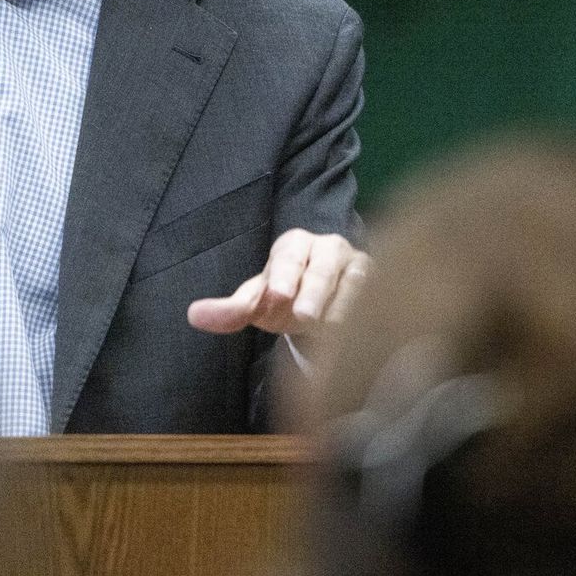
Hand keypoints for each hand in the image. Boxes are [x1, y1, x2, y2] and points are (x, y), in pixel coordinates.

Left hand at [186, 229, 369, 335]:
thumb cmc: (287, 298)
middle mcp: (329, 248)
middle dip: (313, 291)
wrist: (327, 303)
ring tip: (331, 328)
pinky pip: (377, 297)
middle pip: (323, 267)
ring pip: (354, 282)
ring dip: (342, 306)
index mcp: (295, 245)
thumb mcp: (259, 303)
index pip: (289, 257)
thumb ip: (231, 310)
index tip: (276, 294)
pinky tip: (361, 329)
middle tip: (303, 315)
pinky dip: (368, 312)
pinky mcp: (381, 285)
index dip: (284, 275)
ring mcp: (359, 265)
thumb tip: (193, 316)